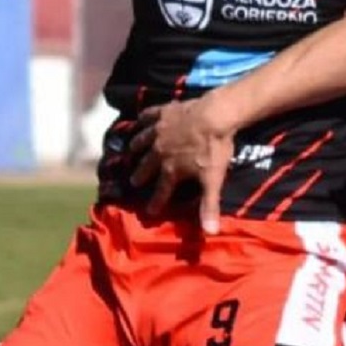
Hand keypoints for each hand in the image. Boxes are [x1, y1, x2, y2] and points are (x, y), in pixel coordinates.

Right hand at [128, 97, 235, 232]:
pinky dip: (143, 119)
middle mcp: (159, 152)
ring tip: (131, 151)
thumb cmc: (214, 149)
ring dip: (136, 148)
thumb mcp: (213, 179)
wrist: (214, 115)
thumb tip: (211, 233)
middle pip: (146, 167)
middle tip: (134, 181)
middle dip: (140, 175)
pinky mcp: (163, 113)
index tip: (149, 211)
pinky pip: (148, 116)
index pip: (161, 191)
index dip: (155, 202)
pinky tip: (140, 120)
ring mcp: (158, 131)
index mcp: (170, 170)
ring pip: (142, 141)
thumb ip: (209, 206)